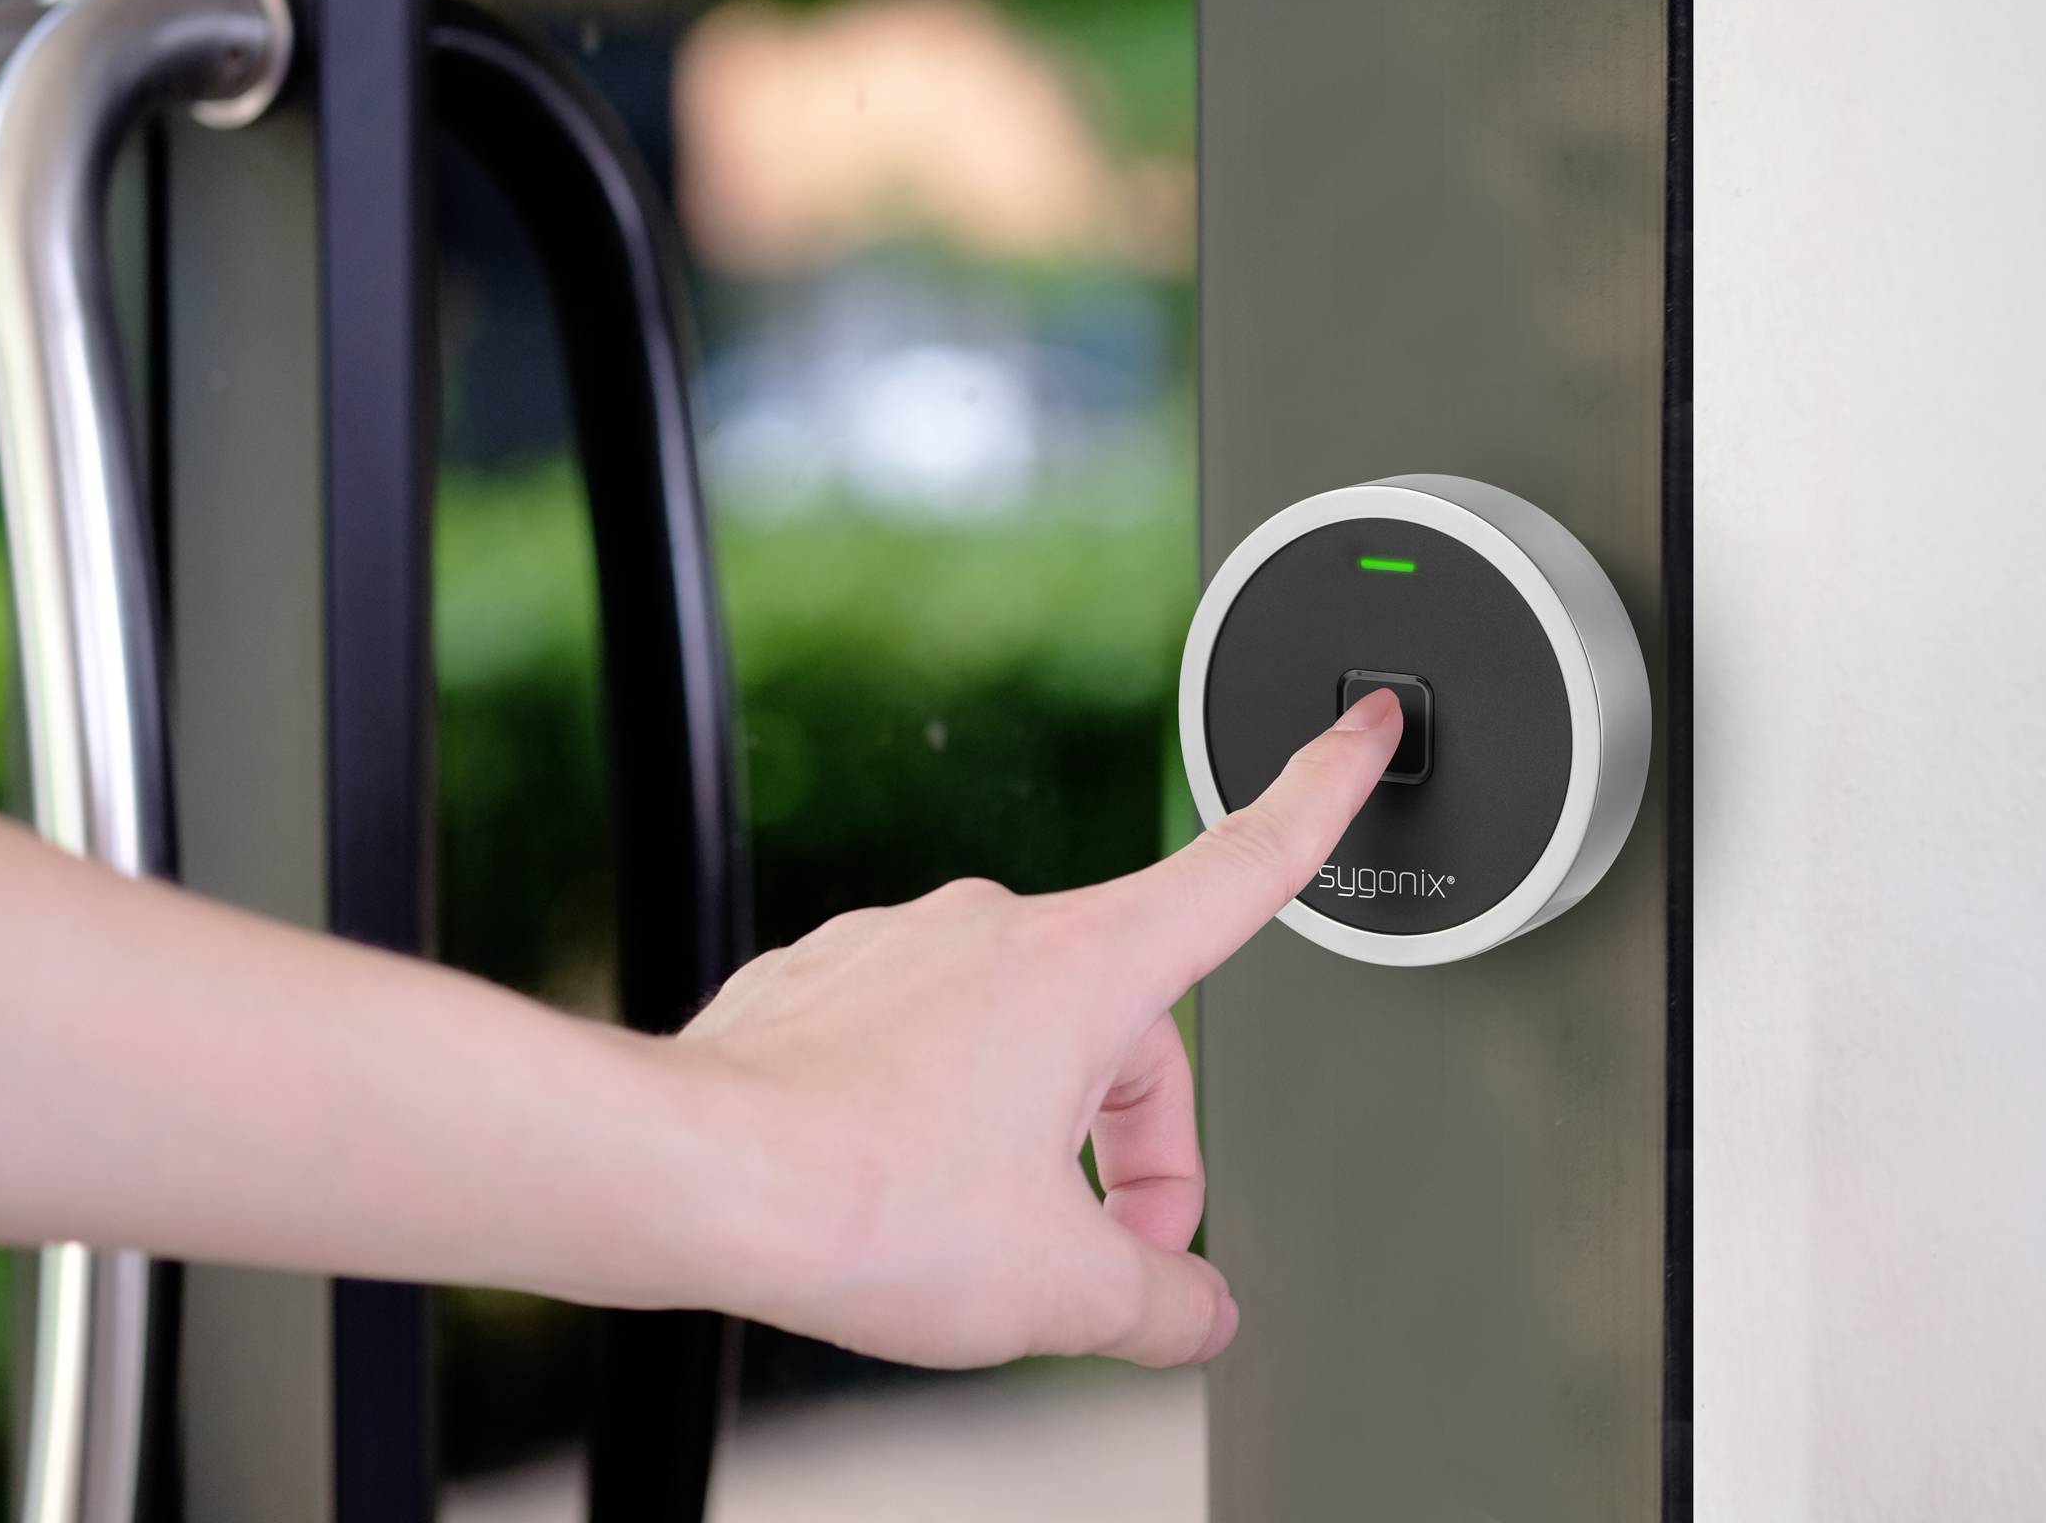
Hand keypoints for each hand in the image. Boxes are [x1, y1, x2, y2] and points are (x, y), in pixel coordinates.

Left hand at [675, 686, 1401, 1369]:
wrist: (686, 1175)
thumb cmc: (857, 1198)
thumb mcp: (1061, 1288)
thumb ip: (1163, 1303)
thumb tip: (1193, 1315)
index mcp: (1084, 967)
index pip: (1242, 867)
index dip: (1321, 798)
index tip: (1359, 730)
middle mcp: (991, 930)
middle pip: (1126, 1030)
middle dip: (1136, 1148)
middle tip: (1106, 1257)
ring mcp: (898, 947)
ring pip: (1017, 1040)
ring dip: (1032, 1136)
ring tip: (980, 1238)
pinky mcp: (822, 981)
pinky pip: (920, 1041)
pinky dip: (937, 1113)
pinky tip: (896, 1191)